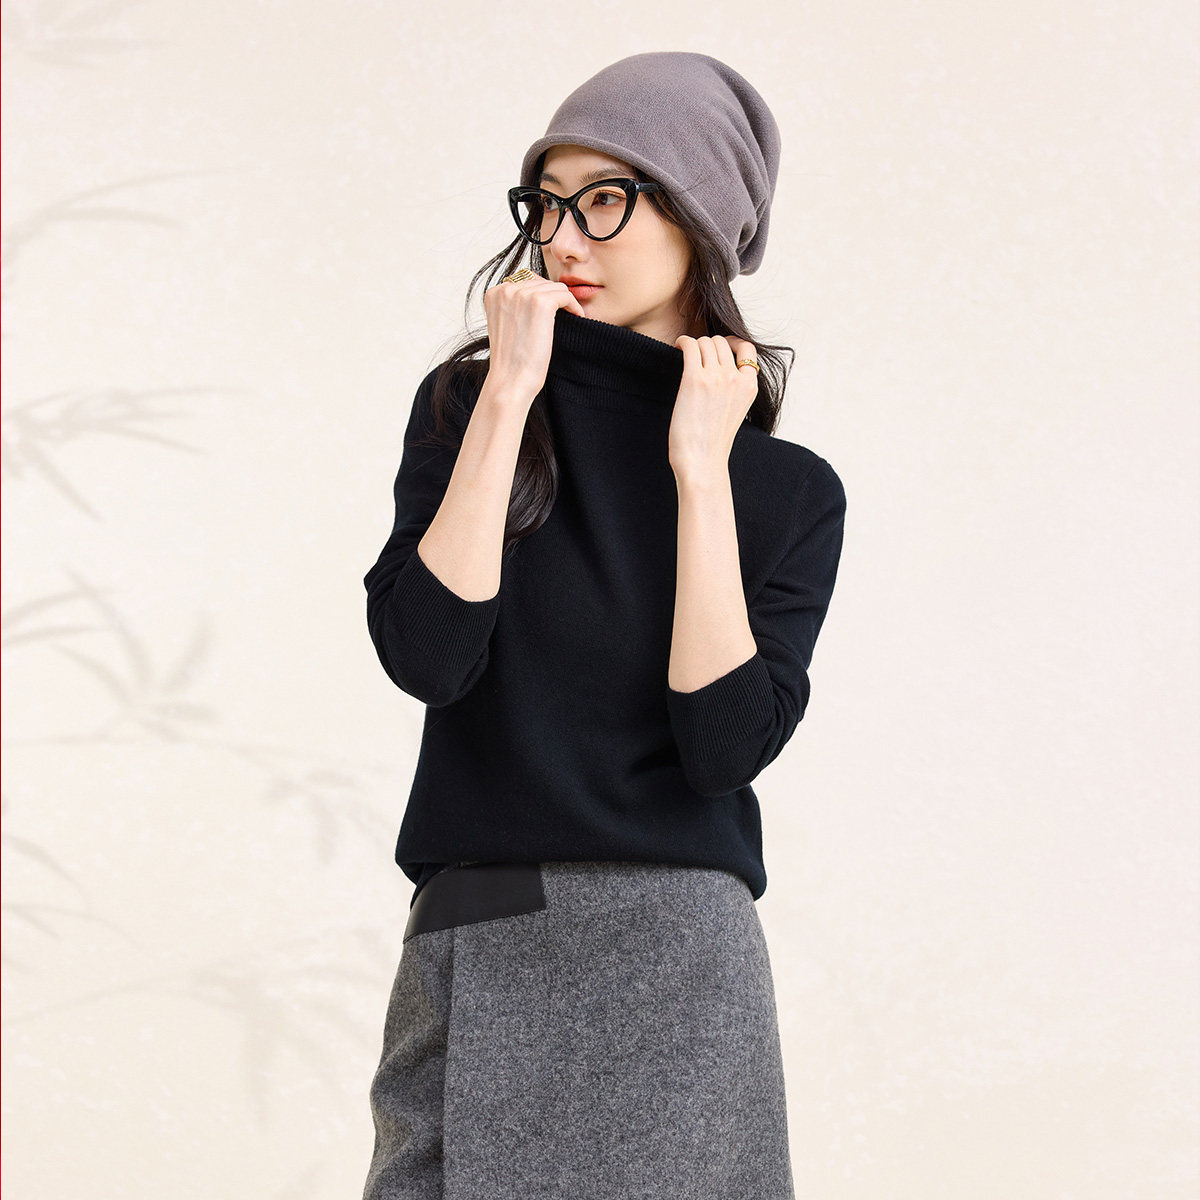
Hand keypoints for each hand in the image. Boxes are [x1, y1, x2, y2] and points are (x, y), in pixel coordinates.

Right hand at [483, 272, 586, 402]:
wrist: (511, 380)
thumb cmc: (511, 360)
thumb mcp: (506, 325)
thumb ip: (515, 305)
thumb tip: (540, 292)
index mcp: (494, 293)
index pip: (525, 280)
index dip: (541, 294)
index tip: (551, 310)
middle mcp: (505, 289)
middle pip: (540, 281)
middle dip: (553, 296)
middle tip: (564, 313)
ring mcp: (522, 294)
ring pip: (554, 287)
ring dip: (564, 301)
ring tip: (571, 316)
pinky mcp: (540, 302)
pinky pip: (565, 295)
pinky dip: (574, 305)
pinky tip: (577, 317)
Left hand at [668, 334, 758, 478]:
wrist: (702, 462)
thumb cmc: (713, 443)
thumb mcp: (735, 412)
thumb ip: (734, 390)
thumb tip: (719, 371)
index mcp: (749, 387)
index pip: (747, 348)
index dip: (731, 343)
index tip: (717, 349)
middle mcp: (735, 379)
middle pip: (722, 342)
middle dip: (707, 344)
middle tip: (695, 354)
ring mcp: (717, 378)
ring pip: (706, 341)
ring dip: (694, 344)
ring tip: (685, 353)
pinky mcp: (695, 380)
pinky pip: (690, 346)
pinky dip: (682, 342)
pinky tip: (677, 347)